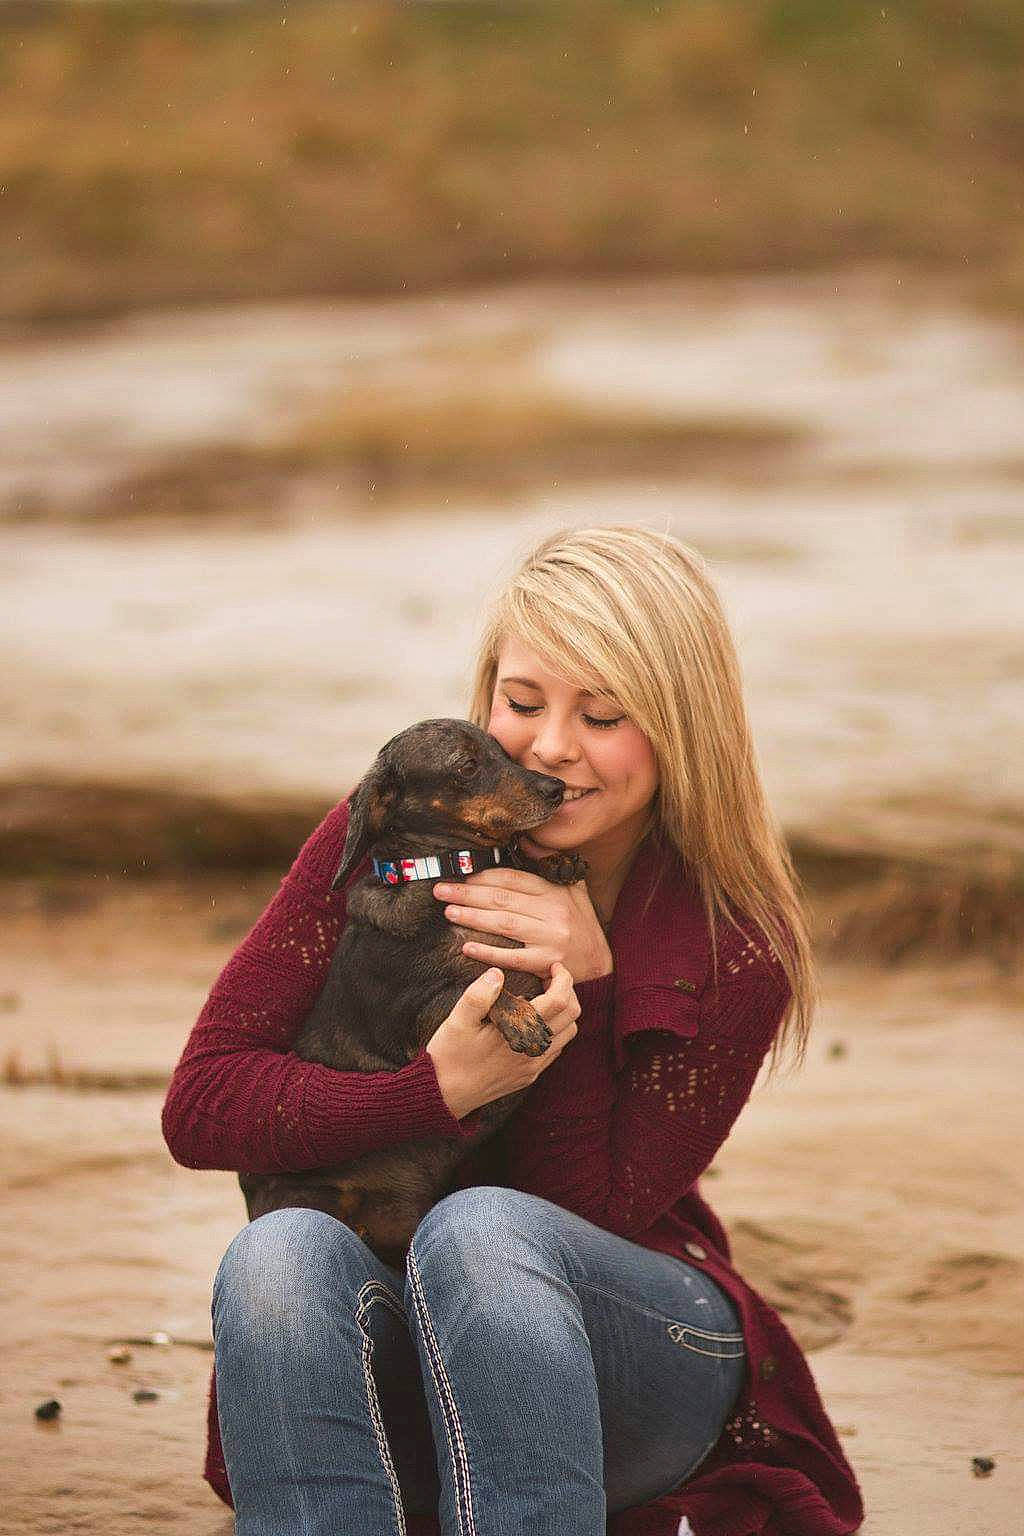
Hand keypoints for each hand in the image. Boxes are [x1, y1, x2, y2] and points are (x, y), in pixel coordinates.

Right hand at [426, 964, 580, 1118]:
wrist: (444, 1094)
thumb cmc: (450, 1054)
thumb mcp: (458, 1020)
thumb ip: (479, 994)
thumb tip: (497, 973)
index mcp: (519, 1032)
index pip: (559, 1000)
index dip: (563, 978)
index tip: (553, 967)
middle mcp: (532, 1050)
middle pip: (571, 1015)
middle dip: (567, 992)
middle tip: (549, 979)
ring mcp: (533, 1065)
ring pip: (568, 1033)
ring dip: (564, 1012)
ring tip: (544, 998)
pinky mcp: (529, 1075)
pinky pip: (555, 1049)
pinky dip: (555, 1030)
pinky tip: (533, 1022)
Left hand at [432, 869, 612, 982]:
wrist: (602, 966)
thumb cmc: (582, 926)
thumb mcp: (576, 890)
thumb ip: (553, 868)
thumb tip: (527, 844)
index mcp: (556, 892)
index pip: (514, 879)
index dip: (484, 877)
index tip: (462, 876)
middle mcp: (553, 912)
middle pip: (503, 899)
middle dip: (468, 893)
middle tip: (441, 891)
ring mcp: (550, 938)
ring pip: (504, 924)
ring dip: (473, 917)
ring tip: (449, 912)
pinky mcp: (547, 963)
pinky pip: (512, 957)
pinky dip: (488, 952)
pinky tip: (467, 946)